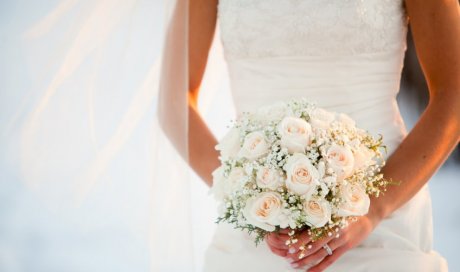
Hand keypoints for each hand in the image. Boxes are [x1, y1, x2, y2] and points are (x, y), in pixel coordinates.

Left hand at [266, 214, 380, 271]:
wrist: (368, 214)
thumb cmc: (345, 209)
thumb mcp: (332, 209)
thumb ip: (317, 215)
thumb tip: (297, 220)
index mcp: (328, 219)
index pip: (311, 232)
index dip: (299, 240)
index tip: (288, 247)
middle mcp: (334, 230)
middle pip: (314, 245)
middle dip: (300, 253)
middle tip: (288, 258)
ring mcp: (341, 240)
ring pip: (321, 254)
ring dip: (307, 261)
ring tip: (295, 265)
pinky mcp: (346, 247)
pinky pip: (331, 260)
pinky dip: (320, 267)